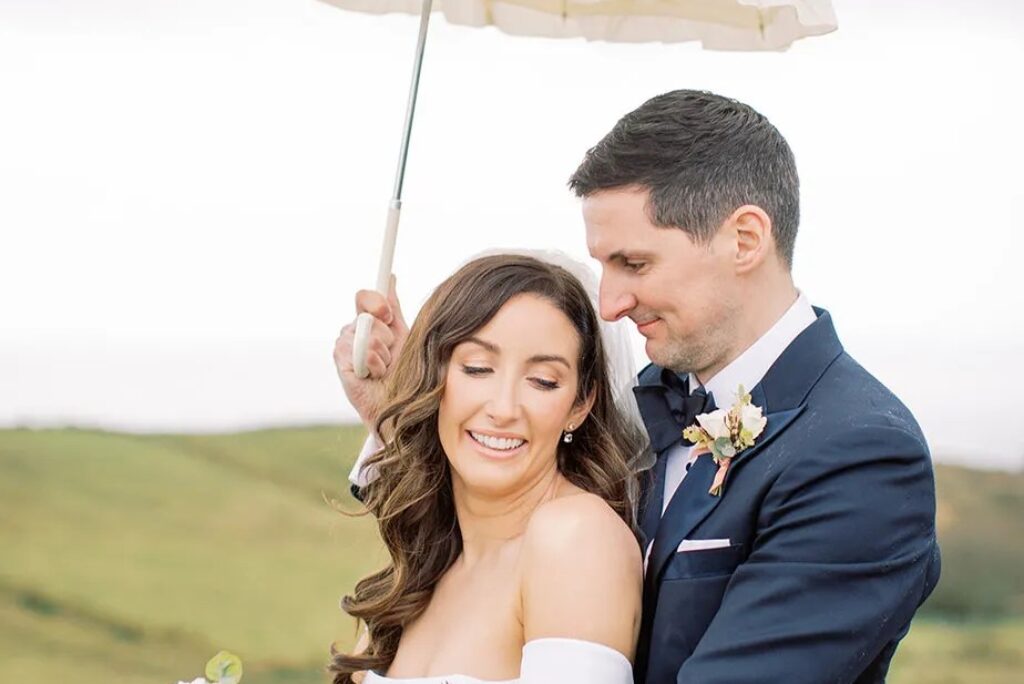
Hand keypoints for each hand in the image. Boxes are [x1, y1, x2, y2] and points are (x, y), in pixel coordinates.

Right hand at [333, 277, 408, 427]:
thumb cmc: (405, 371)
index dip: (376, 302)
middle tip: (390, 354)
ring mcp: (345, 345)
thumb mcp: (403, 335)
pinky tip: (374, 376)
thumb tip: (389, 279)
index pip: (364, 297)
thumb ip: (394, 308)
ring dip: (383, 354)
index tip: (387, 314)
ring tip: (383, 368)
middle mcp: (354, 330)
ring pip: (367, 335)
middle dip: (387, 336)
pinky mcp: (340, 361)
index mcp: (369, 321)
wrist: (400, 401)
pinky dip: (375, 365)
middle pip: (369, 316)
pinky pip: (361, 352)